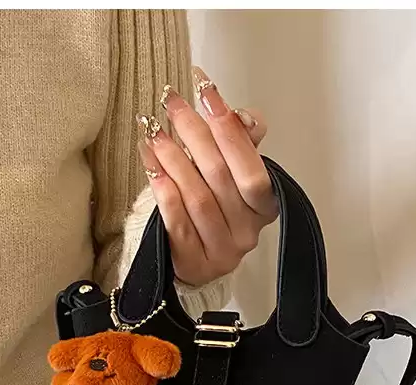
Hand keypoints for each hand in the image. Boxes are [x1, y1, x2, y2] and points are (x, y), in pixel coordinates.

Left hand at [136, 66, 277, 287]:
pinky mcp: (195, 263)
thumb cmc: (212, 210)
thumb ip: (242, 143)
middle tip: (172, 103)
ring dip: (174, 159)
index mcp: (264, 208)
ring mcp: (222, 251)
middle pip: (221, 177)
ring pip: (198, 197)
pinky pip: (177, 221)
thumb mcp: (231, 175)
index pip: (251, 168)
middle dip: (195, 133)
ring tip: (154, 132)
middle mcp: (248, 232)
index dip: (229, 129)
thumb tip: (244, 117)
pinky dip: (163, 190)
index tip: (206, 90)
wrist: (192, 257)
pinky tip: (151, 165)